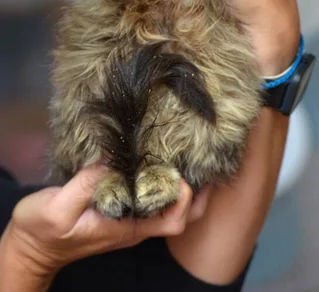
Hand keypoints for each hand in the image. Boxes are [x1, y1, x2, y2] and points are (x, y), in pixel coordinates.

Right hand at [0, 165, 210, 290]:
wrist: (30, 249)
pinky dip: (162, 183)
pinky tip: (158, 161)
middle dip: (197, 194)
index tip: (178, 168)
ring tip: (188, 156)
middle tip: (202, 162)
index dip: (183, 195)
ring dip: (183, 186)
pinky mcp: (118, 211)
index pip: (171, 219)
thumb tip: (113, 158)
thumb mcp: (57, 207)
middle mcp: (133, 225)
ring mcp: (127, 220)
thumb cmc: (41, 232)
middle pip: (180, 217)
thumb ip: (87, 184)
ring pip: (168, 208)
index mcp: (125, 227)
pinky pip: (151, 200)